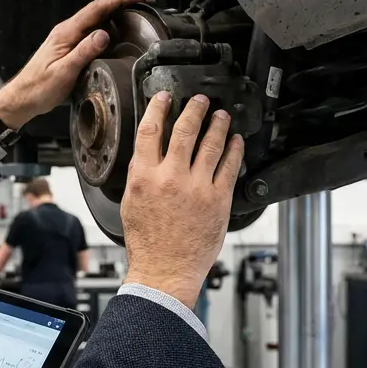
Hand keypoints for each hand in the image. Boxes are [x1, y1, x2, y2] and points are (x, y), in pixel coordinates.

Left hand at [0, 0, 146, 128]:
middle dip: (120, 4)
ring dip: (114, 15)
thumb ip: (84, 52)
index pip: (96, 8)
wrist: (22, 98)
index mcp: (66, 33)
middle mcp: (66, 32)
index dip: (119, 1)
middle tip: (142, 5)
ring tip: (133, 18)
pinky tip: (114, 36)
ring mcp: (66, 39)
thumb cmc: (39, 88)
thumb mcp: (64, 72)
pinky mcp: (66, 48)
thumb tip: (104, 34)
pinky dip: (105, 28)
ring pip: (94, 20)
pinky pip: (89, 32)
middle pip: (96, 10)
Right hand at [121, 92, 243, 308]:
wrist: (165, 269)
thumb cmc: (147, 243)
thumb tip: (148, 155)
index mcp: (144, 178)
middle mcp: (171, 178)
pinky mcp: (218, 199)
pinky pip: (230, 167)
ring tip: (222, 115)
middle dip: (194, 109)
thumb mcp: (130, 204)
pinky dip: (234, 150)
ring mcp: (197, 187)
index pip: (150, 132)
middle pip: (184, 131)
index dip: (158, 109)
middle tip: (200, 100)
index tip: (164, 98)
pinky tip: (236, 141)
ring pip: (210, 145)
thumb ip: (140, 176)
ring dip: (218, 125)